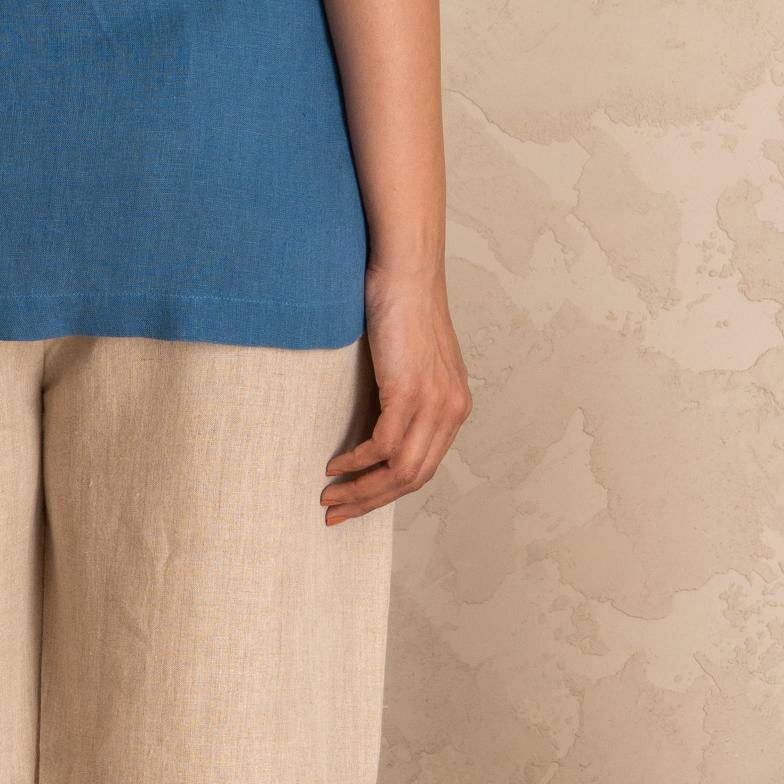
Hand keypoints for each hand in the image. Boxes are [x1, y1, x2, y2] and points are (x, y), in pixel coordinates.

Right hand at [322, 264, 469, 522]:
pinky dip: (356, 462)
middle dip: (371, 502)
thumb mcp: (406, 361)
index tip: (354, 502)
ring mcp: (435, 404)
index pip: (423, 466)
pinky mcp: (411, 393)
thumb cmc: (398, 306)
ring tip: (328, 496)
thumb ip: (401, 395)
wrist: (405, 270)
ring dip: (361, 490)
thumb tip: (371, 428)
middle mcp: (453, 411)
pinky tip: (335, 465)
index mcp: (455, 407)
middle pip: (414, 478)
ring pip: (400, 471)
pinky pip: (383, 446)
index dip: (387, 492)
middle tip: (335, 513)